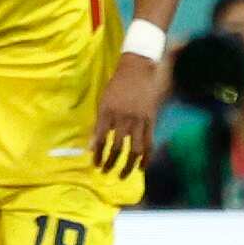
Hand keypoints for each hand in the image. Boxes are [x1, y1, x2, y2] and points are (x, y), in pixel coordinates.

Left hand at [92, 54, 162, 177]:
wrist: (137, 69)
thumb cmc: (116, 85)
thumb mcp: (103, 101)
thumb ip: (99, 123)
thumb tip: (93, 144)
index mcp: (107, 112)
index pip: (101, 138)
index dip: (98, 153)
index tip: (94, 164)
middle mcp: (123, 118)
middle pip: (117, 147)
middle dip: (110, 162)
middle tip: (105, 172)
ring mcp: (138, 120)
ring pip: (135, 149)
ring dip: (128, 165)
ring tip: (122, 175)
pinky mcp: (151, 120)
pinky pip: (149, 143)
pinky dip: (146, 157)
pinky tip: (141, 168)